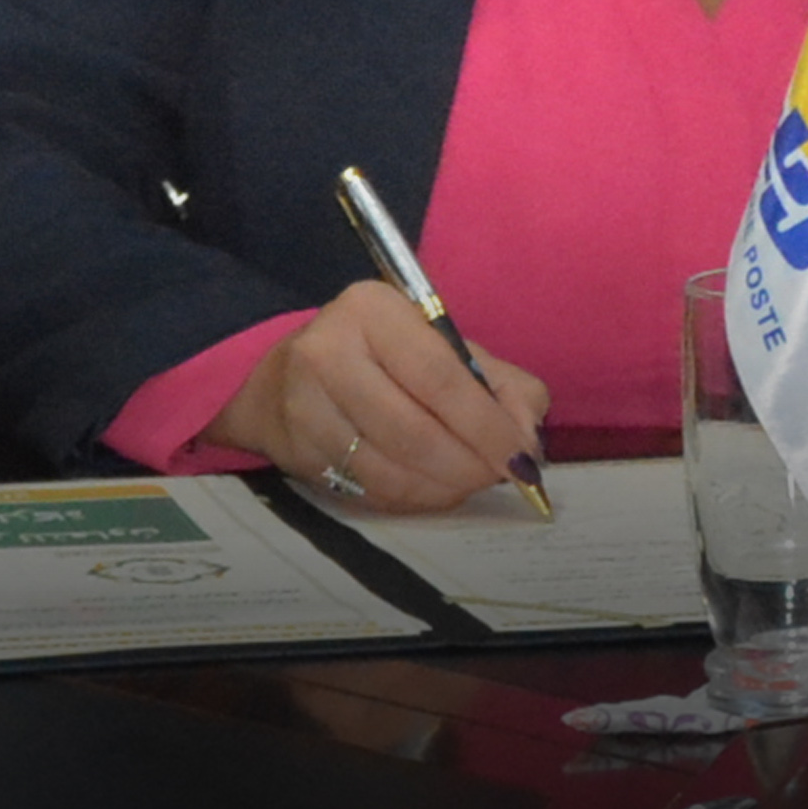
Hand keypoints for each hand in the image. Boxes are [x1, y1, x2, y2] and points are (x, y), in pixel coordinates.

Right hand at [203, 283, 549, 513]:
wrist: (280, 377)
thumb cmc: (381, 355)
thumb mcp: (443, 346)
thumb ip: (500, 384)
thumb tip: (527, 439)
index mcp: (373, 310)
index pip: (440, 378)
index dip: (486, 425)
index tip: (521, 459)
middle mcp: (328, 351)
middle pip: (413, 430)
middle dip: (468, 464)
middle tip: (498, 477)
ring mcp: (303, 405)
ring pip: (389, 468)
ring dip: (442, 488)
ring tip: (470, 484)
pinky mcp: (294, 450)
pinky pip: (367, 489)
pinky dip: (411, 498)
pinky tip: (433, 490)